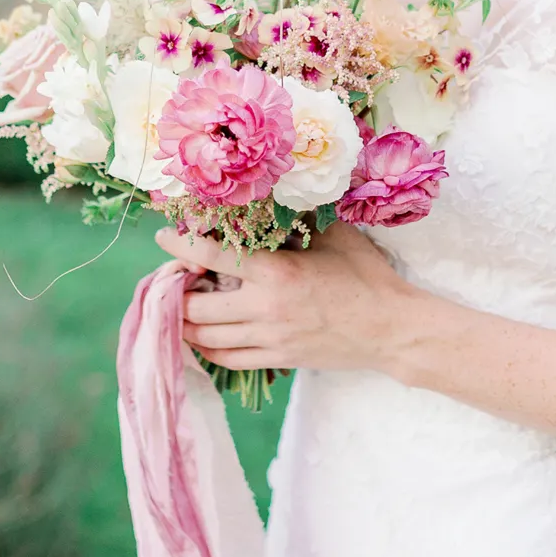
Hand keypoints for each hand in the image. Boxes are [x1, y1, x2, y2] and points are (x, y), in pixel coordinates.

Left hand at [159, 221, 412, 373]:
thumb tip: (267, 196)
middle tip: (173, 276)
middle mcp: (265, 309)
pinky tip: (201, 335)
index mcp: (275, 272)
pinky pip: (227, 359)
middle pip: (194, 306)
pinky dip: (207, 348)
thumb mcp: (334, 235)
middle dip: (174, 291)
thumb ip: (296, 219)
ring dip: (184, 321)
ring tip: (179, 304)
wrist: (391, 328)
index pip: (210, 256)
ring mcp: (269, 339)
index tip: (164, 237)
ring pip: (205, 338)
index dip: (179, 245)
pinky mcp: (277, 359)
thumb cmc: (365, 275)